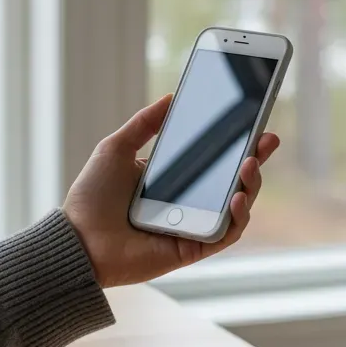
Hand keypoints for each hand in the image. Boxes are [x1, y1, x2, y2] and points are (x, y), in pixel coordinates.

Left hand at [64, 95, 279, 287]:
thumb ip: (145, 123)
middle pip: (233, 181)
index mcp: (173, 178)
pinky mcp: (192, 249)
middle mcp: (187, 202)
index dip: (237, 142)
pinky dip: (236, 217)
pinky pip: (225, 234)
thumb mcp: (116, 147)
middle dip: (256, 159)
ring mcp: (192, 226)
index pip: (213, 158)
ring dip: (251, 185)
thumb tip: (171, 97)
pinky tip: (236, 197)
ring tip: (251, 164)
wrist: (77, 239)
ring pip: (236, 207)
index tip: (254, 121)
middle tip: (268, 138)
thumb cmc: (91, 196)